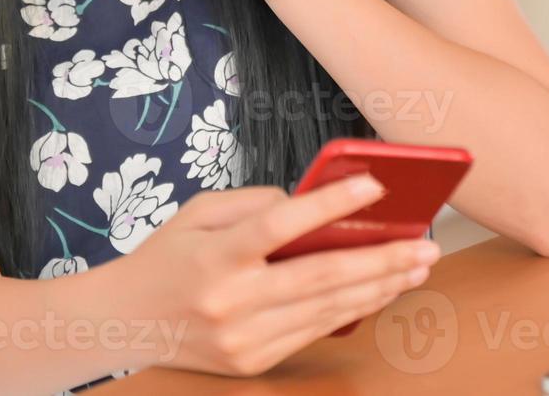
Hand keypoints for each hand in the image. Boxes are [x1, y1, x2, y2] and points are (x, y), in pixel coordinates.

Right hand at [116, 177, 439, 377]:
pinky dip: (352, 310)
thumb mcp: (197, 212)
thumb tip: (311, 205)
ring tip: (416, 266)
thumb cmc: (166, 259)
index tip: (374, 186)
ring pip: (326, 308)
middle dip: (380, 259)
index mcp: (214, 256)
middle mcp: (230, 301)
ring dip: (379, 286)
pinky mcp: (252, 361)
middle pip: (319, 276)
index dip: (329, 205)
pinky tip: (379, 291)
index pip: (279, 226)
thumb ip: (254, 204)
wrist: (124, 322)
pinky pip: (313, 332)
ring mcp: (242, 338)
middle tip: (424, 244)